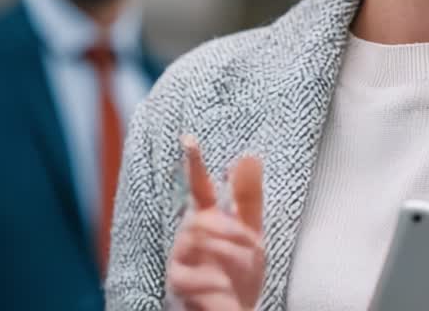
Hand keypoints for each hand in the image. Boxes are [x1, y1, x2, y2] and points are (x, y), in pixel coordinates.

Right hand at [166, 135, 264, 310]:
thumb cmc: (237, 273)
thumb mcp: (251, 234)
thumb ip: (248, 198)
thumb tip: (249, 156)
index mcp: (207, 219)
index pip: (199, 187)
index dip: (194, 164)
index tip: (189, 140)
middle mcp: (189, 235)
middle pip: (203, 220)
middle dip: (232, 235)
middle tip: (249, 249)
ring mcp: (180, 259)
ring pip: (201, 245)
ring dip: (229, 258)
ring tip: (240, 271)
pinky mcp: (177, 284)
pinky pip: (199, 277)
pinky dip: (217, 283)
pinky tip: (225, 288)